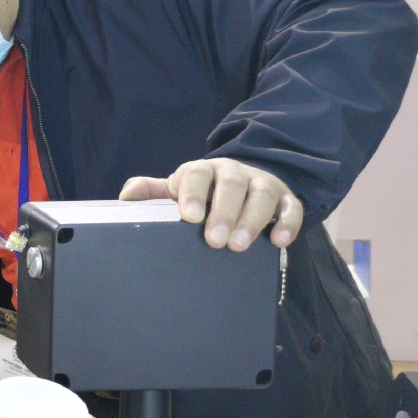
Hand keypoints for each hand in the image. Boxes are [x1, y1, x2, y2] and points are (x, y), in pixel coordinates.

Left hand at [119, 158, 302, 251]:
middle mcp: (234, 173)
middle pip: (232, 185)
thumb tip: (125, 197)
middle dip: (224, 212)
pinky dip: (288, 223)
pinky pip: (292, 207)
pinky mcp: (285, 198)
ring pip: (262, 194)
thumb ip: (152, 193)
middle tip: (215, 240)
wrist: (242, 183)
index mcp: (203, 170)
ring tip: (240, 246)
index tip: (189, 217)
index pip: (197, 174)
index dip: (193, 193)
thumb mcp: (176, 190)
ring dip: (252, 220)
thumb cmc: (203, 194)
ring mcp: (262, 184)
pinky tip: (279, 242)